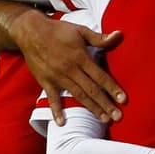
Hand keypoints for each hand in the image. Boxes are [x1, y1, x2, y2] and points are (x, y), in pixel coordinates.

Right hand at [11, 13, 125, 125]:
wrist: (31, 31)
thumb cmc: (58, 30)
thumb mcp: (80, 31)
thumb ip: (99, 38)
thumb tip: (119, 35)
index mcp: (81, 57)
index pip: (100, 76)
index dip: (112, 88)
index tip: (123, 100)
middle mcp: (70, 69)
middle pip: (91, 90)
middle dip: (105, 104)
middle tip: (117, 117)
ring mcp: (57, 77)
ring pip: (78, 95)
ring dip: (91, 108)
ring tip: (103, 120)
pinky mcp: (46, 81)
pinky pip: (52, 98)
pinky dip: (56, 111)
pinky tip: (62, 122)